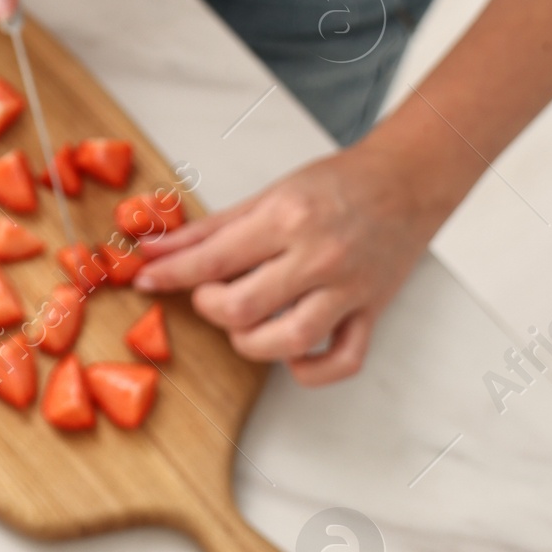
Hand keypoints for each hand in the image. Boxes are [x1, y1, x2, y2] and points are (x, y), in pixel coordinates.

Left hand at [133, 134, 444, 384]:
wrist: (405, 181)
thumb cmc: (338, 183)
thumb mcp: (270, 193)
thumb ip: (213, 227)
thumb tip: (160, 248)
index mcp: (288, 218)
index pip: (213, 259)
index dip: (171, 274)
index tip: (146, 280)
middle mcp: (318, 256)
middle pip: (242, 308)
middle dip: (210, 308)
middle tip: (209, 295)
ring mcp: (348, 289)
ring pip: (286, 342)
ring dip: (249, 342)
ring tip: (244, 322)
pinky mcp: (370, 313)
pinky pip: (340, 362)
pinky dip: (308, 369)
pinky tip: (289, 352)